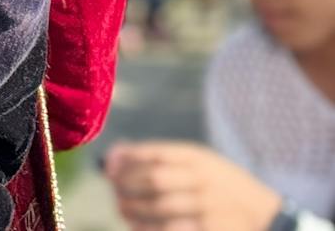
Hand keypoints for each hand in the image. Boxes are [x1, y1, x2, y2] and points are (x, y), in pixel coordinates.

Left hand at [105, 141, 282, 229]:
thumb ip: (160, 157)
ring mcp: (209, 209)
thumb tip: (113, 155)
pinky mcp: (211, 230)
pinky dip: (148, 229)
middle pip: (155, 179)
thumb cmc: (222, 187)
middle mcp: (205, 181)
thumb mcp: (200, 163)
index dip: (127, 159)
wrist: (268, 217)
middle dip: (126, 185)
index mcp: (200, 159)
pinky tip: (138, 226)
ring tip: (122, 208)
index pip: (155, 153)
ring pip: (160, 208)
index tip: (109, 166)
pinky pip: (171, 230)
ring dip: (133, 209)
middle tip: (114, 189)